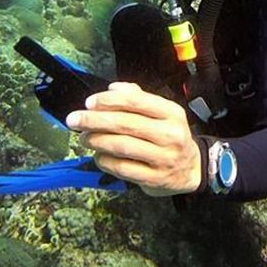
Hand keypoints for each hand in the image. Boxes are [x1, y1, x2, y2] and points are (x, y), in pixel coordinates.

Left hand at [66, 82, 202, 196]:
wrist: (191, 169)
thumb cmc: (170, 136)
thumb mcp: (163, 113)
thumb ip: (139, 98)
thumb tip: (112, 88)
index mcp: (171, 113)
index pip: (136, 101)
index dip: (109, 101)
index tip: (89, 102)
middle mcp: (170, 134)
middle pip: (125, 123)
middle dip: (95, 120)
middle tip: (75, 120)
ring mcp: (163, 158)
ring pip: (122, 146)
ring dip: (97, 140)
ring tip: (83, 138)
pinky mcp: (154, 178)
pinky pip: (123, 168)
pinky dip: (105, 161)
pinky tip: (98, 155)